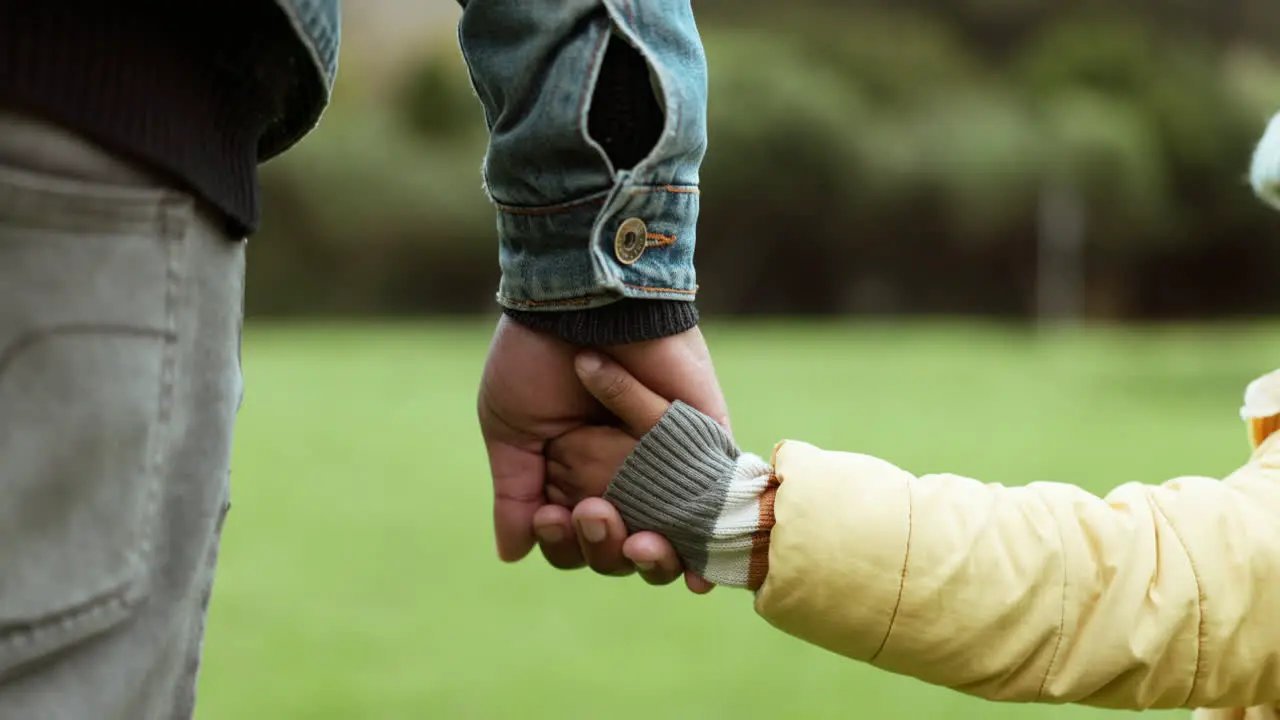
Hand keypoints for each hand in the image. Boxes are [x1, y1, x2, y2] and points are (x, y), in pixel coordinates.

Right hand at [477, 315, 725, 591]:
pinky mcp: (703, 448)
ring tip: (637, 540)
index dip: (562, 543)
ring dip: (648, 558)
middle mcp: (618, 476)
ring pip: (666, 542)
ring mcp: (664, 466)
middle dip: (603, 548)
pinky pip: (713, 509)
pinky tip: (698, 579)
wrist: (583, 301)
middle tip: (592, 512)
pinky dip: (708, 549)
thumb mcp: (512, 429)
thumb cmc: (537, 355)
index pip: (571, 539)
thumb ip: (514, 493)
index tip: (548, 514)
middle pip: (618, 551)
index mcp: (570, 474)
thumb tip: (512, 554)